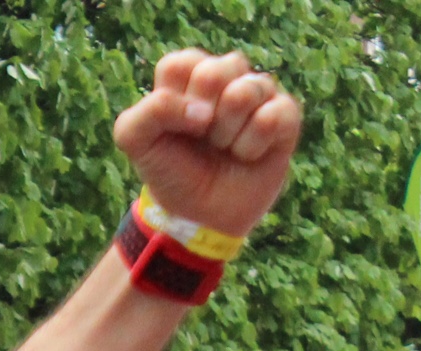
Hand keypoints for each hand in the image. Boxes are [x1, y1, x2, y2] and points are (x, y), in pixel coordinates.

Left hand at [110, 50, 301, 238]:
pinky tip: (247, 155)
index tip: (174, 130)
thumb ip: (149, 112)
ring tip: (225, 147)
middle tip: (202, 139)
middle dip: (203, 118)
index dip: (173, 103)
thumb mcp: (135, 142)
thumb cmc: (171, 173)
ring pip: (246, 91)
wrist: (202, 216)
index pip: (179, 65)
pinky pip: (273, 115)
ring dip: (228, 133)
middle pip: (215, 71)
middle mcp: (225, 75)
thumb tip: (203, 110)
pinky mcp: (285, 113)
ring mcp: (257, 91)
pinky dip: (252, 146)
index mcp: (187, 75)